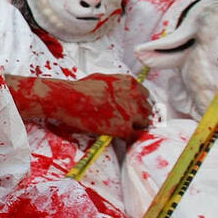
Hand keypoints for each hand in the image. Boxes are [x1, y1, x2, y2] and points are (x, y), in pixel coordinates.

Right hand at [5, 72, 151, 138]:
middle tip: (129, 121)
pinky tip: (120, 138)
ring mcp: (131, 113)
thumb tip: (117, 92)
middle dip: (139, 115)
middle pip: (147, 110)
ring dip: (136, 127)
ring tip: (123, 129)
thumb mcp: (102, 79)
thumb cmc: (79, 88)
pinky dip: (128, 138)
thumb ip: (116, 85)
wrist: (69, 99)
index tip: (132, 109)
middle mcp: (135, 96)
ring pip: (144, 124)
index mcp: (130, 83)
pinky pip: (134, 136)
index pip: (145, 95)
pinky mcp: (124, 128)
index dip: (138, 103)